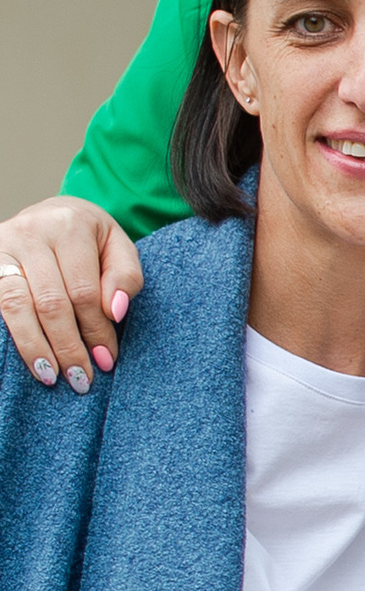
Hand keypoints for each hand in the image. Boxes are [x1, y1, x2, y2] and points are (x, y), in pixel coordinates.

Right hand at [0, 199, 142, 386]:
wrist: (55, 212)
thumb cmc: (93, 238)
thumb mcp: (120, 248)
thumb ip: (125, 277)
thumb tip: (114, 311)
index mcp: (69, 226)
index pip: (83, 292)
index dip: (95, 330)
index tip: (106, 359)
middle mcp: (29, 233)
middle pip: (49, 303)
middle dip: (67, 346)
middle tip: (81, 378)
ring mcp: (2, 246)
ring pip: (14, 305)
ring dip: (34, 347)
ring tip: (51, 377)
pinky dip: (10, 333)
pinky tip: (25, 358)